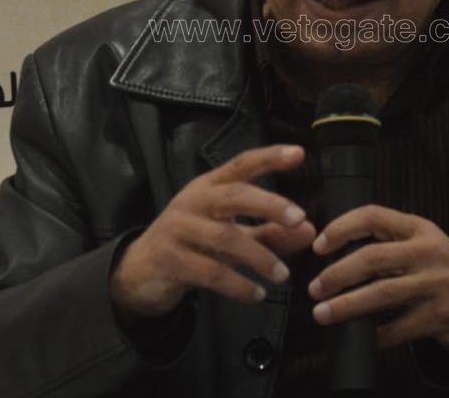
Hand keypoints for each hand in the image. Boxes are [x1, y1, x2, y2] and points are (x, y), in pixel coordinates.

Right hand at [109, 145, 315, 321]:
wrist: (138, 271)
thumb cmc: (191, 243)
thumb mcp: (230, 233)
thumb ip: (269, 232)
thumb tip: (310, 230)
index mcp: (209, 187)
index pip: (241, 165)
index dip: (269, 158)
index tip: (299, 153)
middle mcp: (193, 200)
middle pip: (234, 195)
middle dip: (270, 205)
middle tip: (300, 218)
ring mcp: (178, 228)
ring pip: (225, 238)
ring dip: (259, 257)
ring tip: (283, 275)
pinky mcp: (169, 259)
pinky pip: (210, 272)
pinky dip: (238, 285)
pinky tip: (257, 295)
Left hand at [309, 206, 448, 352]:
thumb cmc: (439, 267)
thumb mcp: (420, 242)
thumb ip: (386, 241)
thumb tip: (334, 253)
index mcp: (419, 228)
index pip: (374, 216)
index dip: (342, 228)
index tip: (319, 245)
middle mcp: (428, 253)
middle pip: (373, 258)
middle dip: (337, 274)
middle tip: (315, 287)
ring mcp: (435, 284)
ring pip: (382, 293)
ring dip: (347, 305)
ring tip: (323, 313)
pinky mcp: (439, 316)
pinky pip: (398, 328)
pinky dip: (375, 334)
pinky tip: (362, 336)